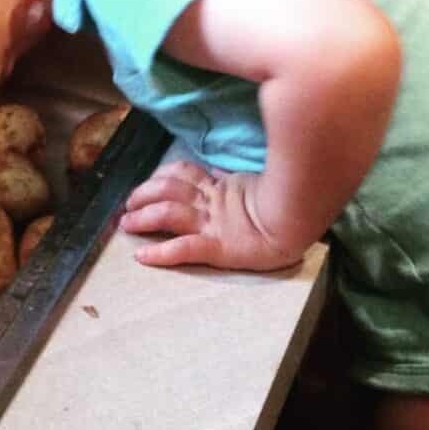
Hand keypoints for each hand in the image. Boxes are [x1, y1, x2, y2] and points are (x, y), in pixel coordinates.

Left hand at [118, 161, 304, 271]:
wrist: (302, 220)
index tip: (148, 180)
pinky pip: (185, 248)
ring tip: (126, 223)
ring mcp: (214, 224)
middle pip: (169, 189)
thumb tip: (217, 172)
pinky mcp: (219, 247)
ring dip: (144, 217)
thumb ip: (232, 180)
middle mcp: (212, 202)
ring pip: (170, 213)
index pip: (184, 173)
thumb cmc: (285, 203)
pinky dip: (161, 253)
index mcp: (221, 187)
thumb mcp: (252, 185)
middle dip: (144, 194)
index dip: (161, 175)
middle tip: (127, 203)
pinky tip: (142, 257)